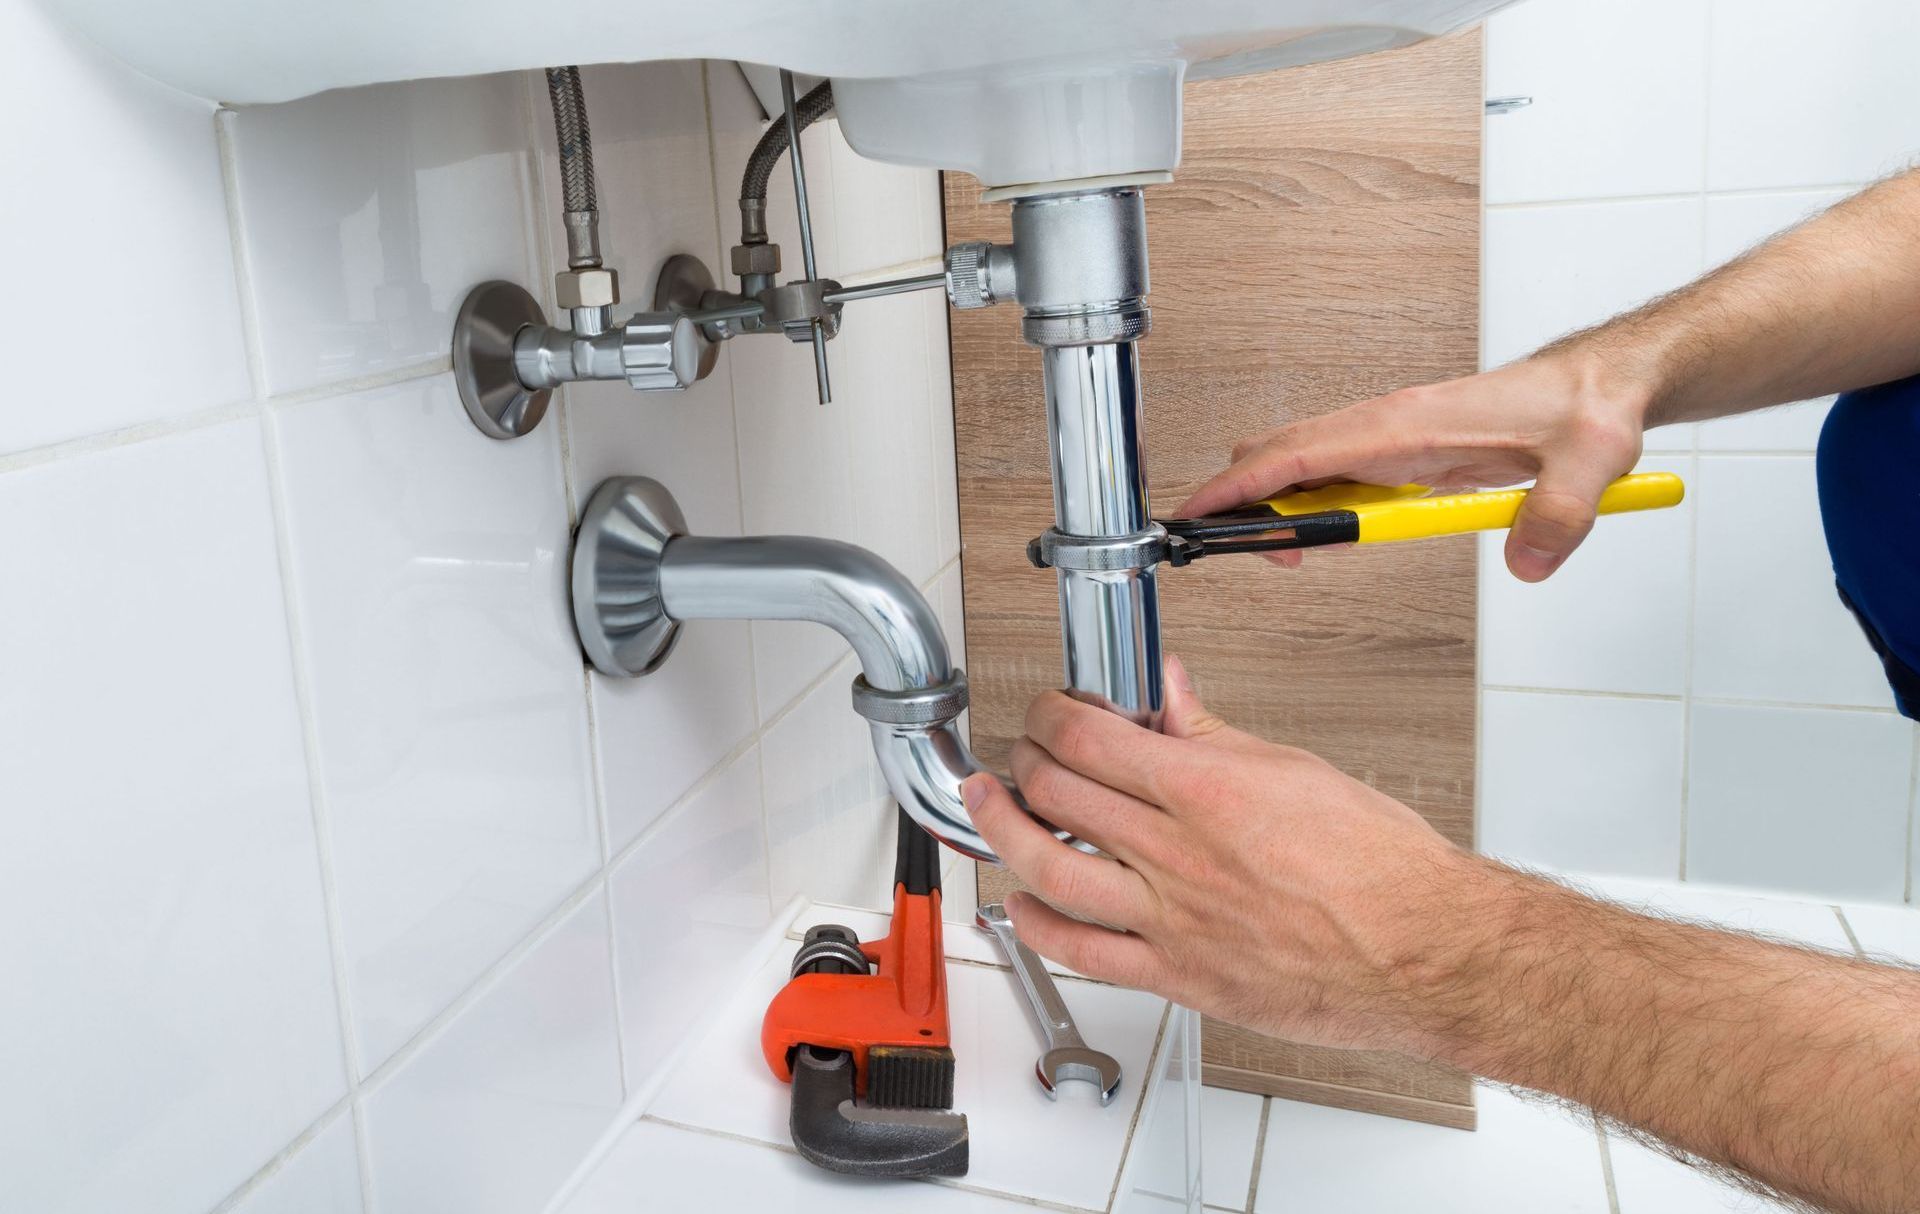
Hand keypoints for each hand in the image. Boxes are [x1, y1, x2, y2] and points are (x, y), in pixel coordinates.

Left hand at [963, 657, 1496, 1053]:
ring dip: (1005, 830)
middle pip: (1060, 795)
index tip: (1048, 711)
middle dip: (1026, 762)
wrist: (1425, 953)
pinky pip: (1083, 953)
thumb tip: (1173, 695)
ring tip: (990, 806)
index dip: (1050, 716)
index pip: (1091, 739)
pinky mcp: (1180, 977)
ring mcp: (1172, 920)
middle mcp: (1180, 855)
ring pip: (1051, 869)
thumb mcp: (1298, 771)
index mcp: (1208, 791)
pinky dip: (1039, 924)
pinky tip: (1023, 902)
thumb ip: (1218, 736)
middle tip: (1022, 753)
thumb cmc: (1383, 870)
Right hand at [1178, 353, 1648, 580]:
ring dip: (1285, 508)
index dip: (1242, 485)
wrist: (1601, 385)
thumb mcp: (1587, 464)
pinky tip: (1342, 534)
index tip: (1201, 512)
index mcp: (1408, 424)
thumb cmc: (1587, 411)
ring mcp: (1391, 436)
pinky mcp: (1404, 451)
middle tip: (1257, 555)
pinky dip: (1319, 505)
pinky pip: (1337, 474)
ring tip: (1297, 554)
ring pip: (1303, 464)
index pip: (1299, 453)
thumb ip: (1558, 516)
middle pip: (1281, 454)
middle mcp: (1387, 424)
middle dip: (1248, 503)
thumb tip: (1526, 564)